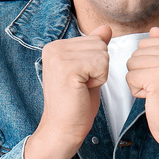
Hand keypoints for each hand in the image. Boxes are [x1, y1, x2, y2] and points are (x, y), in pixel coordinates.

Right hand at [24, 25, 111, 158]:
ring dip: (99, 74)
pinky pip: (101, 65)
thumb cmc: (75, 105)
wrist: (62, 129)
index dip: (96, 63)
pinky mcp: (67, 68)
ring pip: (102, 54)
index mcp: (55, 46)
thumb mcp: (87, 71)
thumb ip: (94, 48)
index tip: (79, 80)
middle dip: (99, 68)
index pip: (94, 40)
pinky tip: (83, 90)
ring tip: (82, 88)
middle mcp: (53, 48)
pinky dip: (99, 80)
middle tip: (81, 85)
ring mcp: (58, 57)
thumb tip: (106, 28)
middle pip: (99, 45)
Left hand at [126, 27, 158, 158]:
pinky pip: (130, 77)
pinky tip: (152, 98)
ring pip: (131, 64)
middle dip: (142, 71)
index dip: (149, 62)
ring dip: (139, 81)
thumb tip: (154, 30)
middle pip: (137, 52)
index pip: (146, 42)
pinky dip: (136, 91)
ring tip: (157, 92)